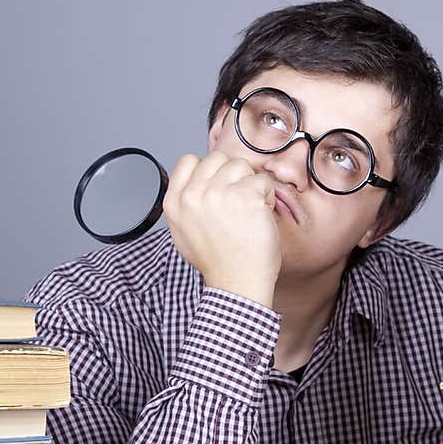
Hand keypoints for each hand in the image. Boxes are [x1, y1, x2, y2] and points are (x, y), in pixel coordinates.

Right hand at [163, 151, 280, 305]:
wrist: (237, 284)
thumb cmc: (217, 261)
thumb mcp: (183, 232)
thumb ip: (186, 203)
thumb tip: (196, 181)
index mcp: (175, 202)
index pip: (188, 161)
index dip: (208, 170)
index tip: (218, 186)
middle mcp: (193, 195)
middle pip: (217, 159)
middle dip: (232, 176)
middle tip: (237, 202)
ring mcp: (219, 194)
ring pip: (241, 165)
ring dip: (250, 184)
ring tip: (249, 210)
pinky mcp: (246, 197)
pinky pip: (262, 181)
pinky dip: (267, 196)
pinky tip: (260, 215)